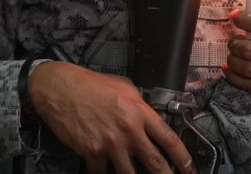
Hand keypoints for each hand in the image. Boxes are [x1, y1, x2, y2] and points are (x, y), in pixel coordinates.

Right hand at [28, 62, 195, 173]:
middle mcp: (128, 129)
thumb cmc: (90, 85)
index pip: (169, 139)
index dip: (183, 158)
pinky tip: (108, 172)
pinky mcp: (91, 152)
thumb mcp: (124, 87)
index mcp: (139, 112)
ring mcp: (110, 143)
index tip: (190, 168)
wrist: (61, 89)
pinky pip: (103, 172)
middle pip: (155, 162)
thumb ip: (139, 105)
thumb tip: (150, 117)